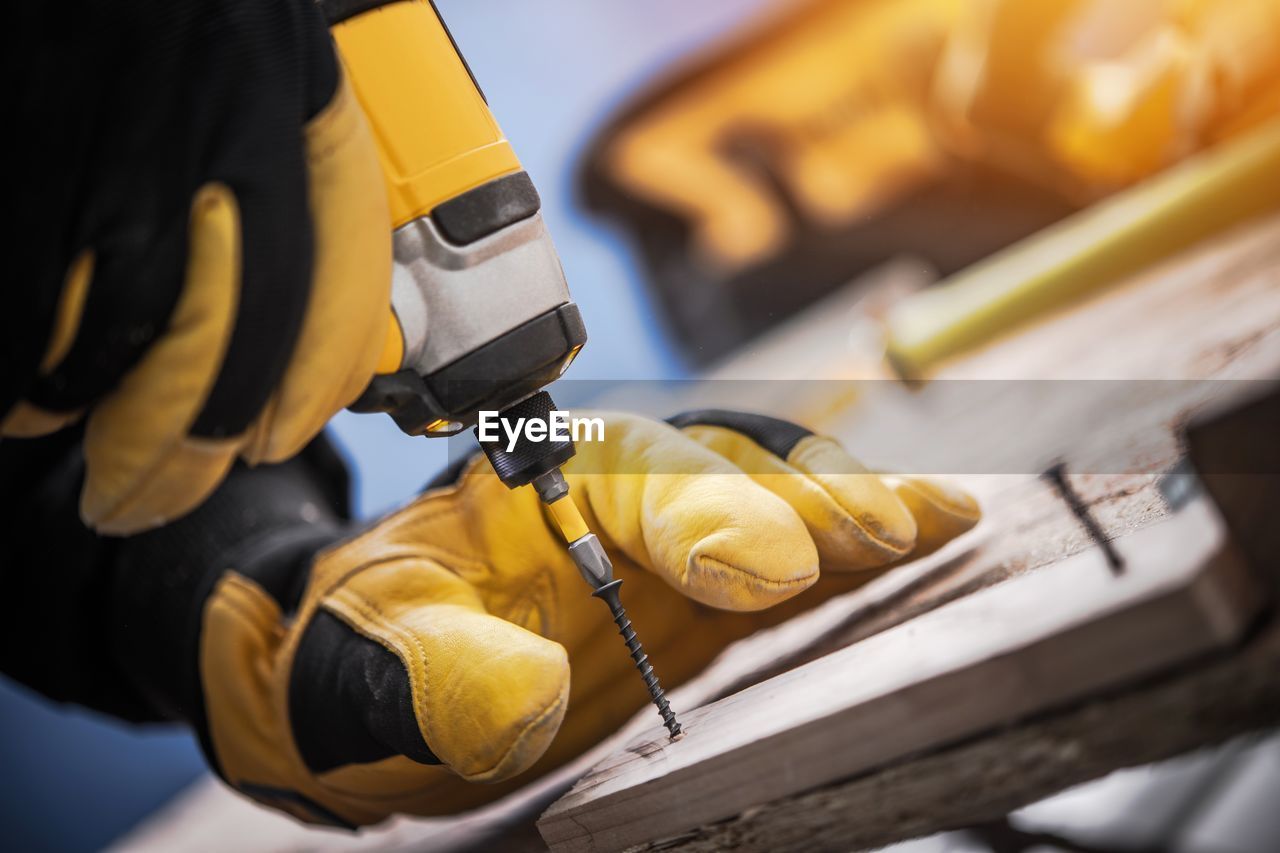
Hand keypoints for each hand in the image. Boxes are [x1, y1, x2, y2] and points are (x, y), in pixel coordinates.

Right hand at [5, 0, 390, 533]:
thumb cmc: (190, 18)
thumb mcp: (271, 78)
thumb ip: (294, 186)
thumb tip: (315, 331)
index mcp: (305, 116)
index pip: (341, 286)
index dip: (313, 386)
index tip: (277, 440)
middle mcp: (228, 144)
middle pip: (229, 344)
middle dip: (186, 452)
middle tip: (147, 500)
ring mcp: (124, 162)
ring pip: (124, 346)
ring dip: (99, 424)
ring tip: (80, 448)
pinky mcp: (33, 167)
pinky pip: (30, 319)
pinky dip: (24, 380)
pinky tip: (22, 400)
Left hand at [196, 411, 978, 825]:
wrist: (383, 670)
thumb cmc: (373, 648)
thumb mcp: (373, 655)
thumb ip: (435, 669)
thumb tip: (521, 708)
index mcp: (541, 488)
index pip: (631, 485)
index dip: (698, 517)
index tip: (754, 570)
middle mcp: (626, 500)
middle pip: (730, 473)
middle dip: (806, 499)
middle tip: (882, 531)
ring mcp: (678, 548)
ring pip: (780, 506)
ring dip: (853, 518)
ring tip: (938, 524)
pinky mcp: (714, 602)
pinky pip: (796, 571)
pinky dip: (856, 562)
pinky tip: (929, 547)